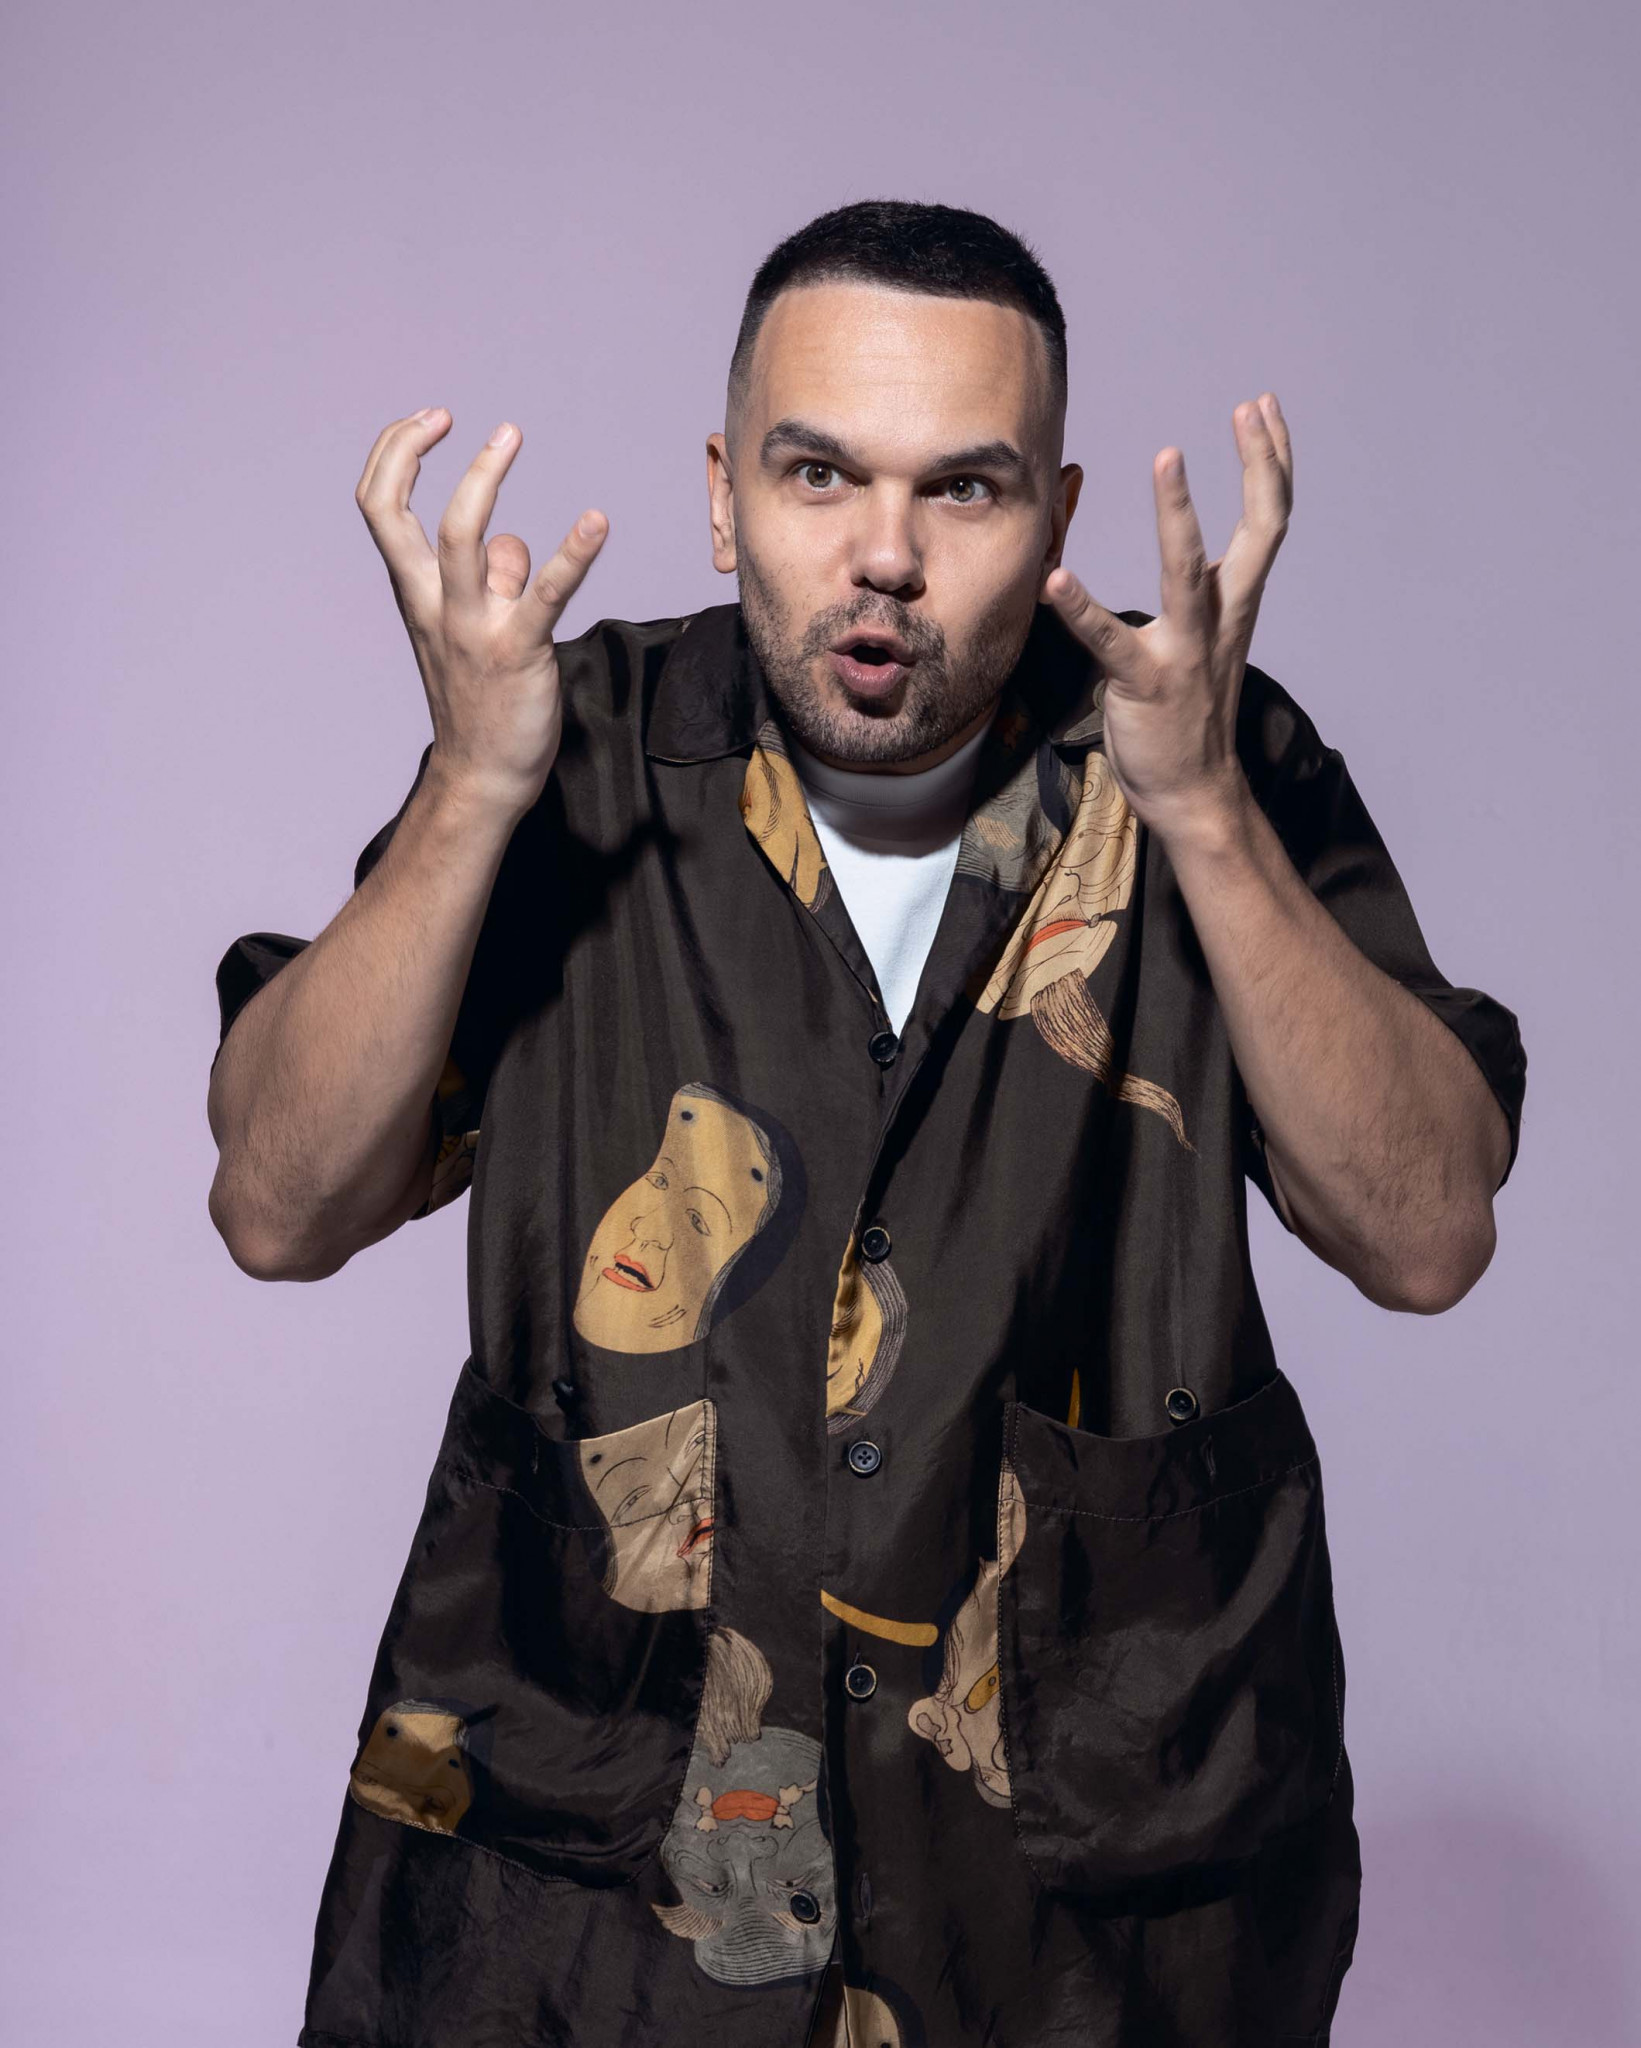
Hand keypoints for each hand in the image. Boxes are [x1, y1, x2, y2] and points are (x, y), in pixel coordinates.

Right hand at [354, 408, 607, 819]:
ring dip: (481, 480)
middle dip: (410, 451)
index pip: (378, 507)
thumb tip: (512, 544)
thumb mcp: (470, 631)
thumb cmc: (479, 700)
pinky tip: (597, 522)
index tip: (428, 422)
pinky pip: (546, 593)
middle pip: (396, 512)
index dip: (392, 453)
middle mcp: (433, 604)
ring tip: (508, 434)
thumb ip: (490, 579)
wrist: (483, 777)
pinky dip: (573, 552)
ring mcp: (473, 627)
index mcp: (415, 592)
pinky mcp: (520, 651)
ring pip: (462, 539)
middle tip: (450, 416)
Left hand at [1041, 393, 1292, 844]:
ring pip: (1188, 572)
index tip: (1263, 408)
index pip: (1269, 520)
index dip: (1272, 461)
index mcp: (1236, 605)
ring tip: (1168, 456)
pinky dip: (1081, 610)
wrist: (1194, 793)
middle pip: (1260, 530)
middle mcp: (1220, 619)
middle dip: (1260, 465)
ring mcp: (1184, 650)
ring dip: (1178, 514)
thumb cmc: (1191, 712)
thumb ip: (1199, 595)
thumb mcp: (1206, 640)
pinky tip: (1054, 581)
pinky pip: (1109, 641)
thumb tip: (1190, 555)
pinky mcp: (1143, 683)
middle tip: (1249, 408)